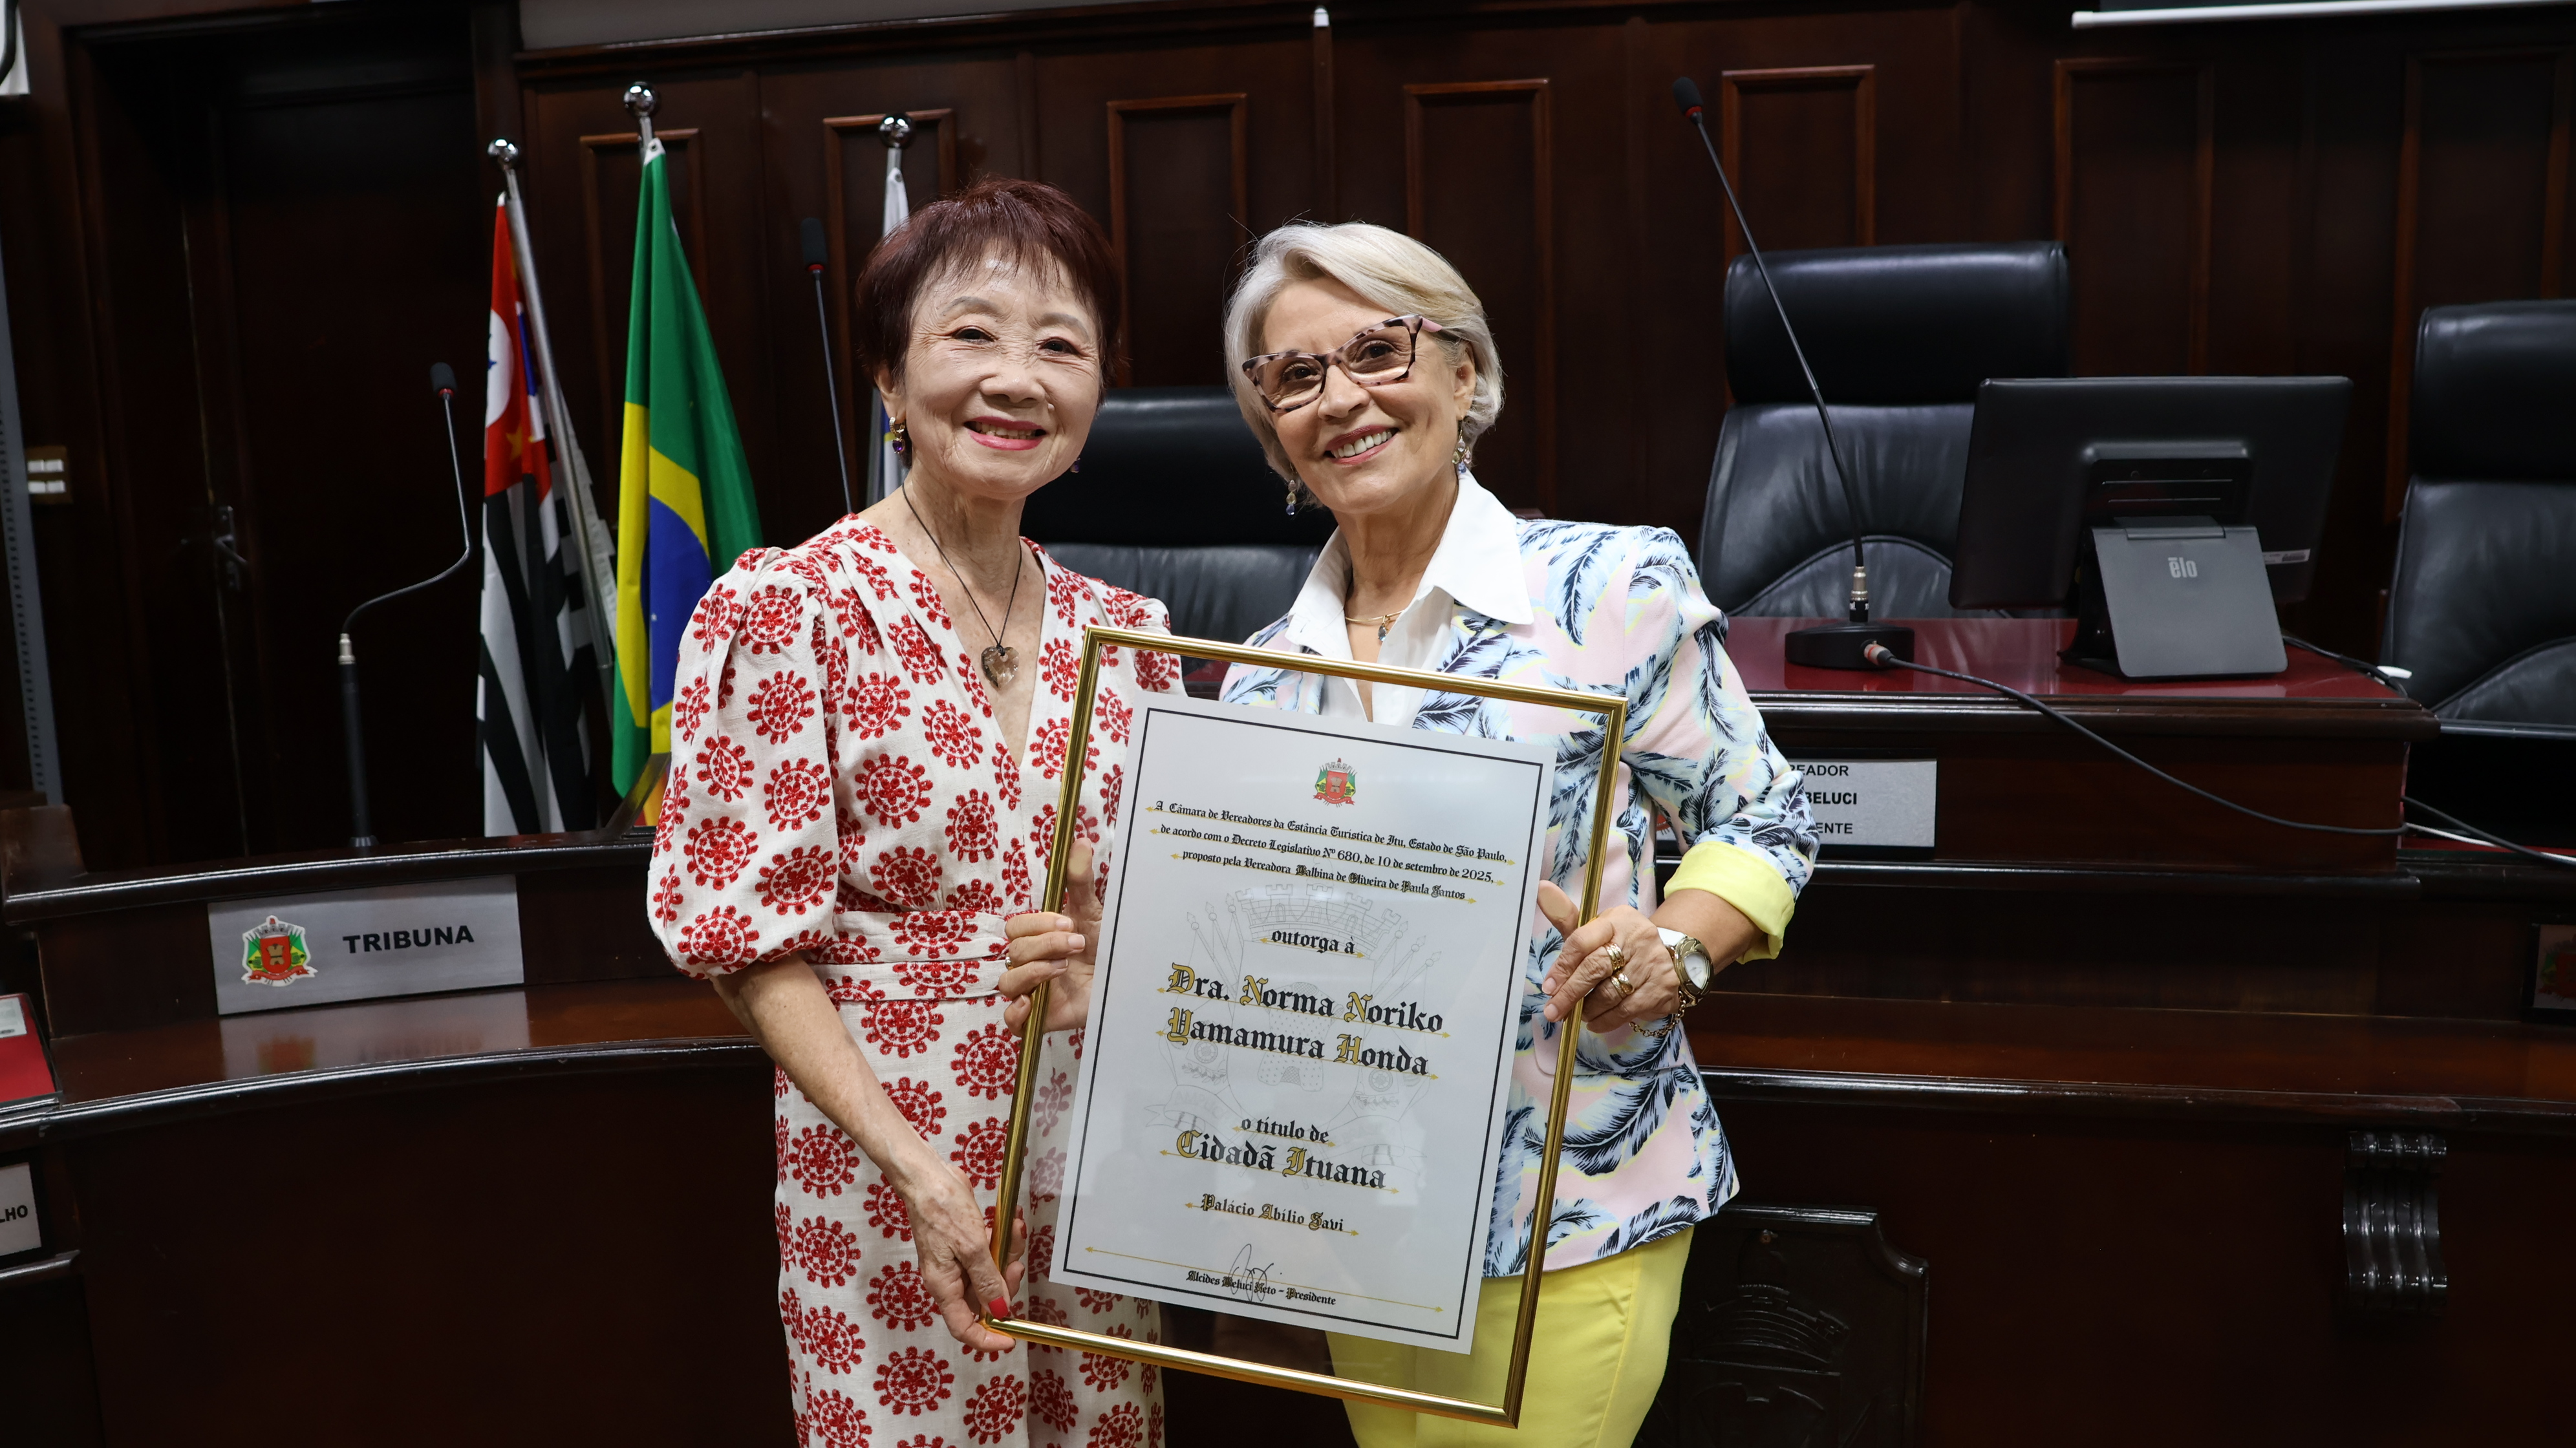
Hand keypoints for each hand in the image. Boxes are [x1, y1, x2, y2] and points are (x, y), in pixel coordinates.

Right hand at [898, 1150, 1028, 1352]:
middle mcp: (950, 1278)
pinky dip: (1002, 1241)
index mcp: (944, 1286)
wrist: (927, 1175)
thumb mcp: (971, 1246)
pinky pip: (990, 1253)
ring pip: (991, 1273)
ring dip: (1007, 1254)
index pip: (963, 1327)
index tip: (1009, 1340)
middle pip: (984, 1299)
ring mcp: (957, 1260)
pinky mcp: (966, 1243)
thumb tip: (999, 1310)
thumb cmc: (941, 1208)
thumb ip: (987, 1280)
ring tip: (1014, 1230)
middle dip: (1005, 1283)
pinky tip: (1010, 1222)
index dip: (986, 1339)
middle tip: (1015, 1263)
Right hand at [999, 842, 1099, 1034]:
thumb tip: (1080, 840)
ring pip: (1008, 982)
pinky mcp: (1039, 1019)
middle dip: (1045, 944)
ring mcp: (1032, 991)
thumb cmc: (1105, 948)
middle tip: (1078, 944)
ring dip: (1034, 972)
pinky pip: (1010, 1021)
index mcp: (1038, 937)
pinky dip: (1015, 1013)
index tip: (1068, 921)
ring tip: (1064, 969)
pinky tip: (1034, 1002)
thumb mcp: (1094, 914)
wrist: (1126, 983)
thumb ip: (1081, 881)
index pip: (1015, 927)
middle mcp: (1030, 963)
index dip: (1037, 923)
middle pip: (1014, 950)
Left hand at [1535, 883, 1677, 1033]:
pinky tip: (1594, 1021)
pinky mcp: (1660, 989)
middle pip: (1595, 968)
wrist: (1671, 958)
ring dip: (1587, 1009)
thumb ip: (1566, 916)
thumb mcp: (1596, 928)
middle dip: (1570, 993)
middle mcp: (1637, 938)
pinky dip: (1605, 1020)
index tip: (1548, 987)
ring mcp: (1651, 964)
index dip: (1562, 966)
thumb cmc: (1621, 944)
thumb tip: (1541, 889)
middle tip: (1553, 1010)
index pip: (1582, 940)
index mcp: (1616, 920)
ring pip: (1610, 993)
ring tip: (1576, 1014)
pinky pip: (1626, 1010)